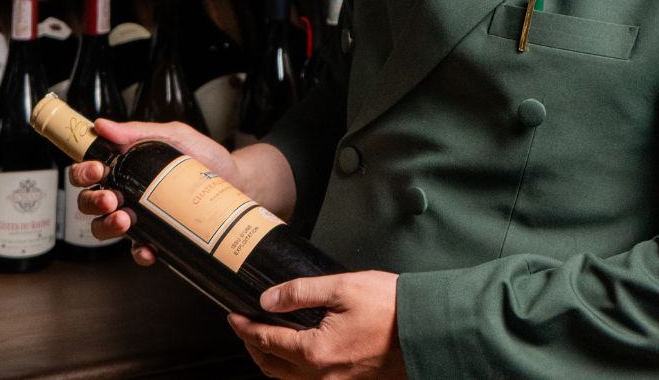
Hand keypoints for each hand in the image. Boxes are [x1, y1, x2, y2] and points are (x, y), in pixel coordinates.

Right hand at [70, 118, 237, 264]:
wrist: (237, 181)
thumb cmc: (205, 158)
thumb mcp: (174, 136)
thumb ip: (138, 131)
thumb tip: (103, 124)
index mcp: (126, 167)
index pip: (89, 172)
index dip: (83, 172)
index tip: (98, 170)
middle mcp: (127, 193)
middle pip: (88, 202)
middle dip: (92, 201)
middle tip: (111, 198)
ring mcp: (140, 217)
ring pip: (104, 228)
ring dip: (107, 226)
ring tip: (124, 219)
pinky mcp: (158, 237)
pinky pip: (139, 250)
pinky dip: (140, 252)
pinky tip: (148, 247)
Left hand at [227, 271, 405, 378]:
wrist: (426, 330)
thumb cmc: (390, 308)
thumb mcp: (342, 288)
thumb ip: (301, 292)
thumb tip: (268, 299)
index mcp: (316, 352)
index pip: (267, 342)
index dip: (245, 328)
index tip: (233, 317)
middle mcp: (322, 376)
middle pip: (272, 368)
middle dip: (253, 347)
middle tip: (244, 327)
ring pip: (289, 379)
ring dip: (271, 360)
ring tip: (264, 339)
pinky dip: (293, 368)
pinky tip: (297, 351)